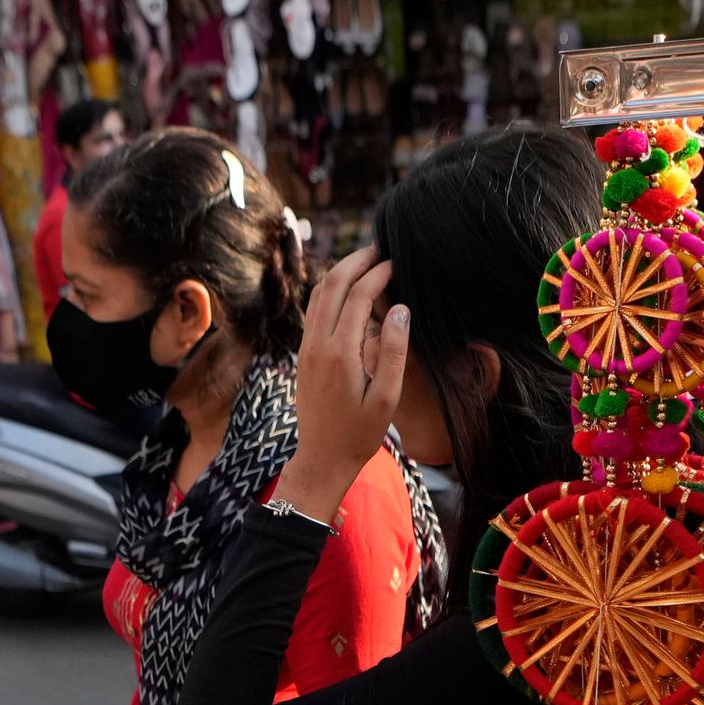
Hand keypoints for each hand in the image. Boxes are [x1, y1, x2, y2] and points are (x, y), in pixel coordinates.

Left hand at [289, 248, 406, 497]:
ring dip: (341, 270)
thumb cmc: (360, 433)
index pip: (360, 295)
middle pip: (334, 283)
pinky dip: (330, 289)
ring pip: (319, 292)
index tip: (398, 260)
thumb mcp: (387, 398)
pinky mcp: (303, 353)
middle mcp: (317, 343)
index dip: (380, 272)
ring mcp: (306, 347)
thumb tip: (400, 309)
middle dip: (357, 260)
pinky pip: (313, 309)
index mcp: (341, 352)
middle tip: (381, 246)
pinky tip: (347, 287)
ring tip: (366, 259)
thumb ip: (394, 351)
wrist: (322, 458)